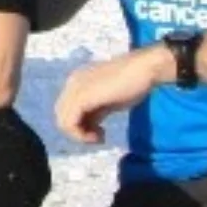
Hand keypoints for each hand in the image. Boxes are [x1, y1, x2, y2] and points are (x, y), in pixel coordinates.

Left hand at [54, 46, 168, 143]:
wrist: (144, 69)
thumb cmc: (132, 83)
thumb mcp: (109, 101)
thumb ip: (96, 111)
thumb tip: (89, 126)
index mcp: (76, 83)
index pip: (66, 110)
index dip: (80, 126)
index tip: (99, 132)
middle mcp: (71, 84)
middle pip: (62, 116)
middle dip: (78, 132)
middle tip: (99, 137)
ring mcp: (75, 89)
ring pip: (63, 121)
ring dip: (80, 136)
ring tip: (100, 137)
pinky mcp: (82, 96)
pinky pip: (70, 122)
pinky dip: (81, 134)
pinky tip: (100, 135)